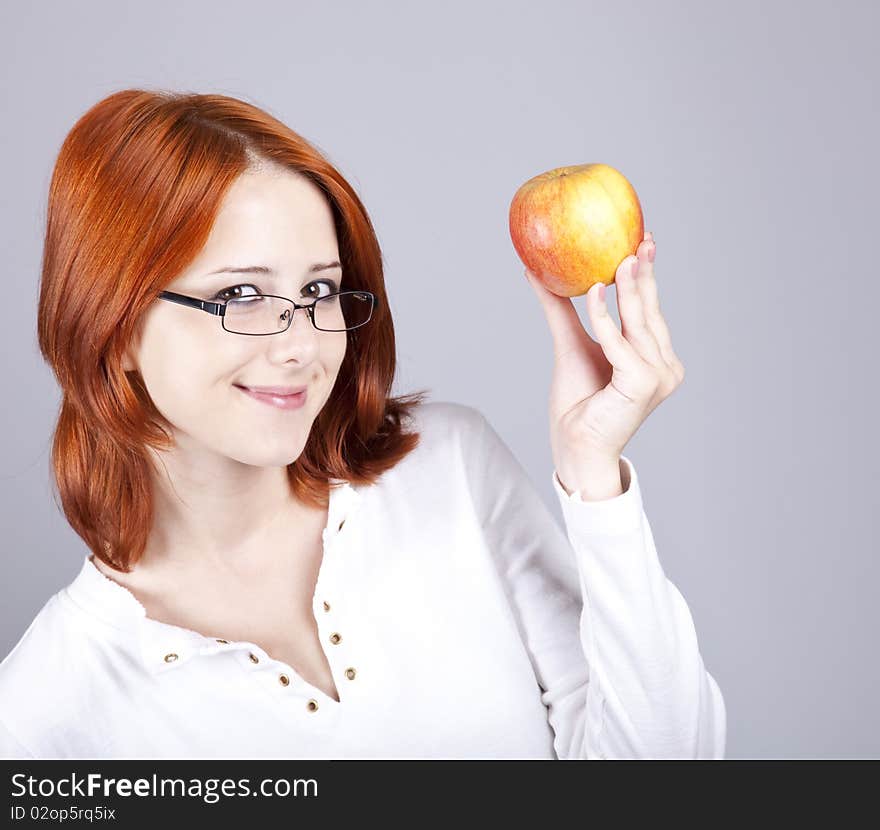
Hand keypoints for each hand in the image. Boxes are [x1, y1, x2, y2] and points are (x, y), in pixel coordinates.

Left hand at [524, 232, 684, 492]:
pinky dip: (605, 319)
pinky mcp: (644, 384)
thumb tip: (536, 272)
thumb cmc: (577, 404)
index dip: (647, 275)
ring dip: (627, 290)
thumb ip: (560, 310)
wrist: (574, 446)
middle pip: (649, 312)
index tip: (643, 240)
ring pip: (638, 323)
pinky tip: (593, 292)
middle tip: (639, 239)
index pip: (650, 310)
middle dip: (645, 274)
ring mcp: (659, 376)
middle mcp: (664, 366)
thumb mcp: (569, 344)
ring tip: (618, 258)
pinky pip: (620, 343)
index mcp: (654, 357)